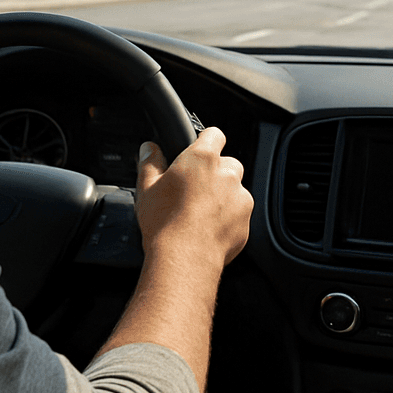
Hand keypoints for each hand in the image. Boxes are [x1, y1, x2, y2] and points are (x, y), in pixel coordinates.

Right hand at [134, 127, 252, 266]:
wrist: (184, 258)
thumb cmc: (164, 223)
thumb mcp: (147, 188)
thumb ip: (150, 163)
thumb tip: (149, 149)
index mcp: (202, 159)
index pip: (214, 134)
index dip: (206, 141)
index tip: (198, 150)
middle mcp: (226, 174)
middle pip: (227, 163)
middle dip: (215, 172)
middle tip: (194, 189)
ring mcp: (240, 198)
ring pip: (235, 189)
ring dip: (223, 196)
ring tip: (200, 214)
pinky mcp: (246, 221)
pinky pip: (239, 213)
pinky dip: (228, 218)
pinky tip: (208, 229)